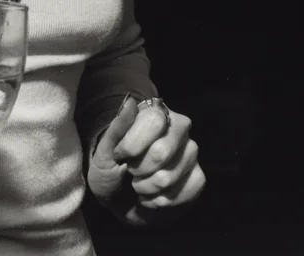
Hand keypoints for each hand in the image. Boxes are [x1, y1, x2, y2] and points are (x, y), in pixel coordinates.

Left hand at [88, 95, 204, 224]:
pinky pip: (185, 193)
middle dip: (138, 170)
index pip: (155, 121)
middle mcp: (178, 129)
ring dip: (146, 189)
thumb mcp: (105, 150)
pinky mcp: (198, 177)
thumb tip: (130, 102)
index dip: (133, 144)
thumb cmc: (111, 168)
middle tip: (131, 171)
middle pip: (162, 152)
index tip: (119, 155)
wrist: (119, 200)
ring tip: (140, 185)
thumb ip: (117, 128)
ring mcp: (191, 153)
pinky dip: (162, 202)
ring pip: (168, 177)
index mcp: (156, 114)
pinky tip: (155, 196)